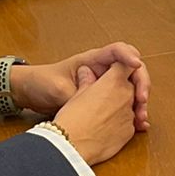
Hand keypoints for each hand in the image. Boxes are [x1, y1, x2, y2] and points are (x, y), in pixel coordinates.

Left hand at [12, 43, 149, 130]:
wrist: (31, 94)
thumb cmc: (42, 83)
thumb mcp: (58, 88)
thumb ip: (77, 91)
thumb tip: (95, 98)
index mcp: (93, 60)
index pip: (118, 51)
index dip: (129, 56)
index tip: (136, 66)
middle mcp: (104, 70)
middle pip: (133, 70)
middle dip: (141, 83)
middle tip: (142, 100)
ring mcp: (106, 85)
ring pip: (132, 88)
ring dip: (140, 100)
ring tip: (142, 117)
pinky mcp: (105, 99)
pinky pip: (125, 102)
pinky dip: (134, 111)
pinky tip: (139, 123)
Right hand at [52, 61, 140, 166]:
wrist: (73, 146)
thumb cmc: (72, 118)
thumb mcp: (76, 94)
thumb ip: (87, 81)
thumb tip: (87, 72)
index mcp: (114, 81)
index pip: (126, 65)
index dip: (120, 68)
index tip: (114, 72)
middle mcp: (127, 95)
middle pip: (130, 85)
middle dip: (120, 88)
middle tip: (104, 95)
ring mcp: (130, 114)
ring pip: (130, 105)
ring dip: (120, 106)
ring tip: (103, 114)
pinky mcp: (130, 131)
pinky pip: (129, 122)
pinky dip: (120, 122)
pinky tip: (106, 127)